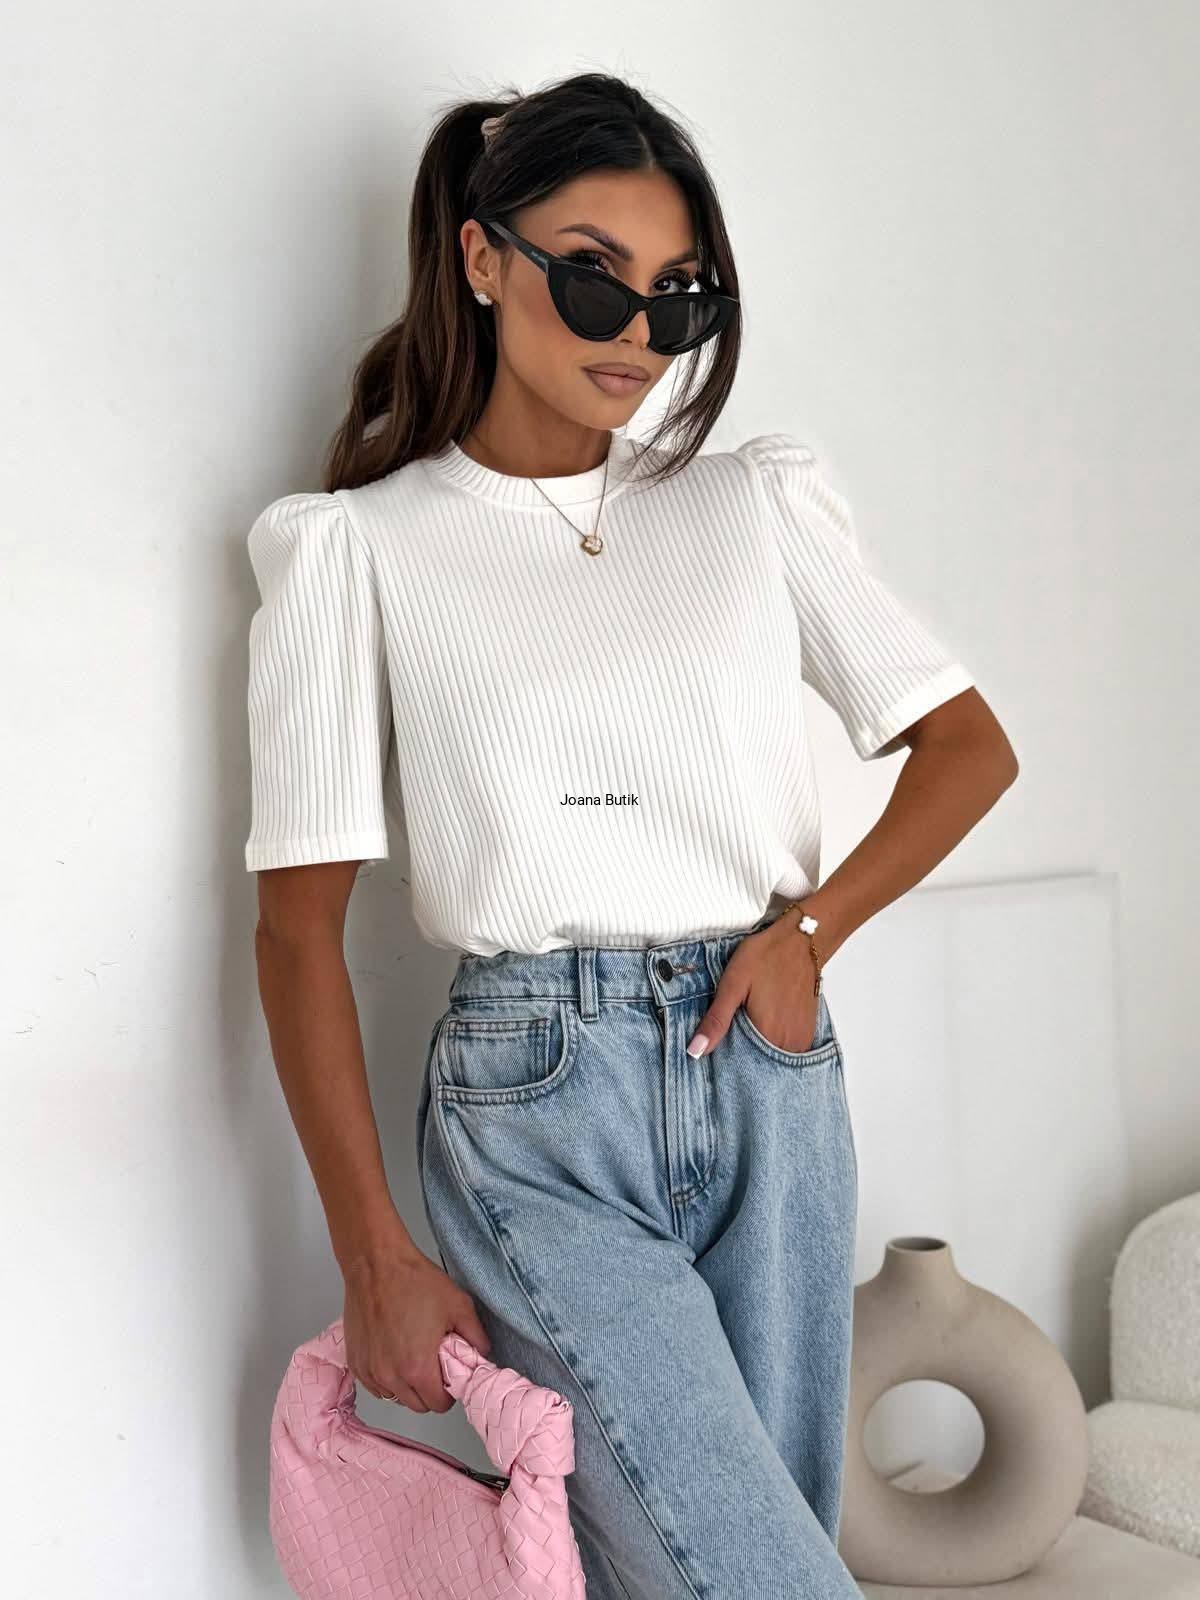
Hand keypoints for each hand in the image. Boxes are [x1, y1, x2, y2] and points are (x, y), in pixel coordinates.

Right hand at [341, 1236, 491, 1413]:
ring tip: (412, 1355)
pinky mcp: (355, 1361)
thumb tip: (482, 1354)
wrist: (376, 1264)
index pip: (438, 1405)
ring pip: (394, 1396)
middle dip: (429, 1391)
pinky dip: (385, 1377)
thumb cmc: (413, 1281)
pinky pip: (374, 1384)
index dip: (448, 1393)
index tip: (449, 1376)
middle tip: (433, 1364)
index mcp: (417, 1369)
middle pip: (417, 1405)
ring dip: (405, 1385)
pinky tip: (393, 1353)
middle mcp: (390, 1377)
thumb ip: (476, 1336)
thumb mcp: (458, 1305)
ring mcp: (370, 1371)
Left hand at [686, 920, 818, 1056]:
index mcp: (768, 1036)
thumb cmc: (766, 957)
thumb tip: (696, 1051)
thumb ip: (716, 1020)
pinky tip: (765, 1022)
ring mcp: (801, 1040)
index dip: (727, 1055)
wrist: (802, 940)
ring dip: (759, 1047)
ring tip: (752, 1021)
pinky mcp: (808, 1032)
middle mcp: (788, 1044)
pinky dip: (773, 1042)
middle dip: (743, 1052)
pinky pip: (786, 1049)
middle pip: (757, 1062)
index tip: (721, 1040)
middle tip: (738, 1021)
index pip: (740, 1065)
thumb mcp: (733, 984)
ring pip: (772, 1057)